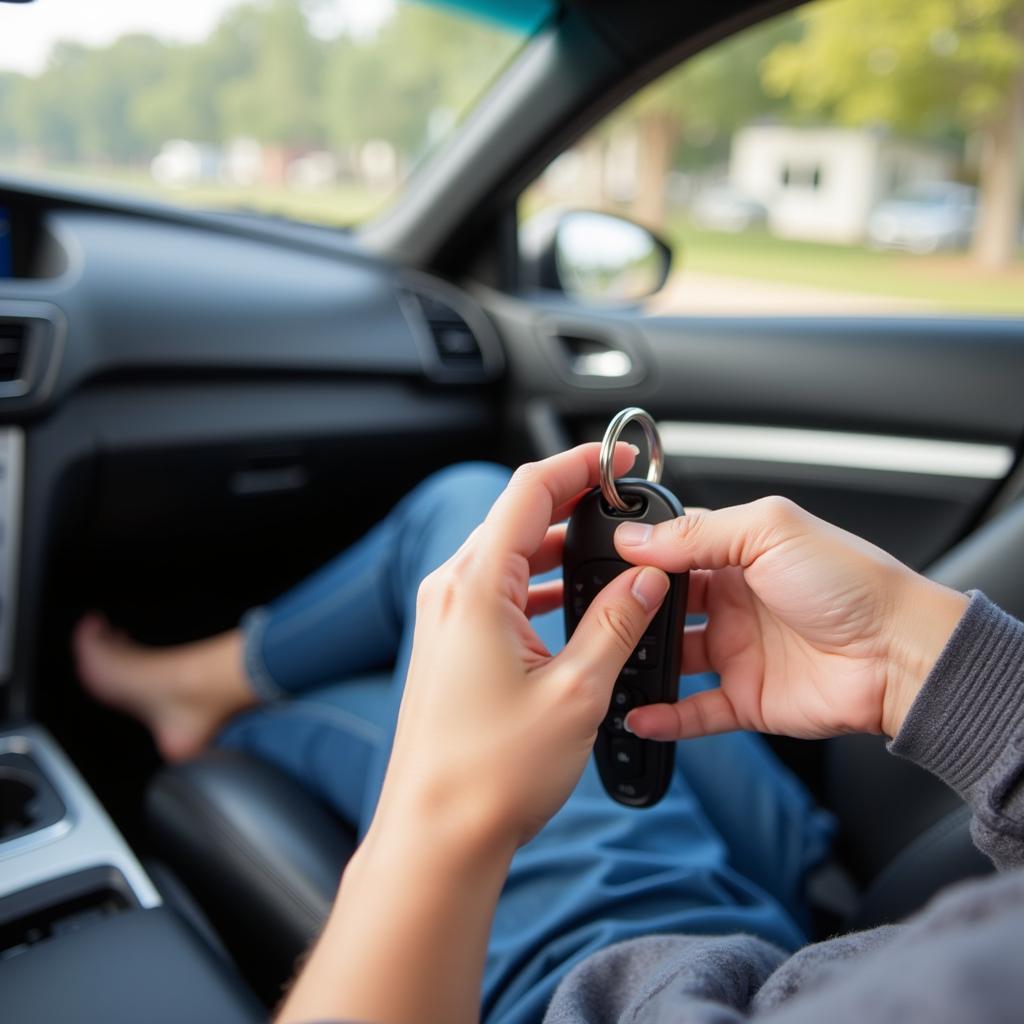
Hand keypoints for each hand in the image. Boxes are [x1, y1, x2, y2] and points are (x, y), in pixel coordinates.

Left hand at [373, 442, 668, 853]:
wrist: (436, 835)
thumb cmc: (490, 774)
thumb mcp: (576, 691)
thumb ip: (617, 622)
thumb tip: (648, 578)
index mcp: (477, 588)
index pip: (529, 490)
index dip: (580, 462)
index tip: (619, 459)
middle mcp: (452, 591)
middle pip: (517, 516)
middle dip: (574, 502)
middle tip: (623, 502)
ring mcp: (445, 617)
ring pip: (509, 553)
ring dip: (558, 546)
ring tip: (608, 551)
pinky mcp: (450, 644)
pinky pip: (498, 590)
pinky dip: (538, 583)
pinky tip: (572, 600)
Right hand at [614, 496, 967, 741]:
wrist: (901, 655)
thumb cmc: (853, 583)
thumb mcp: (770, 531)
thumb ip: (698, 532)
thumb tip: (636, 538)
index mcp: (739, 555)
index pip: (673, 549)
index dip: (638, 553)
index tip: (601, 560)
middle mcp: (733, 602)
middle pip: (664, 606)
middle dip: (630, 609)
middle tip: (597, 614)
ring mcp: (738, 652)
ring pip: (671, 660)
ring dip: (639, 662)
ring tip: (605, 663)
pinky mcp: (747, 699)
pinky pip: (694, 712)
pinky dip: (664, 717)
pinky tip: (637, 714)